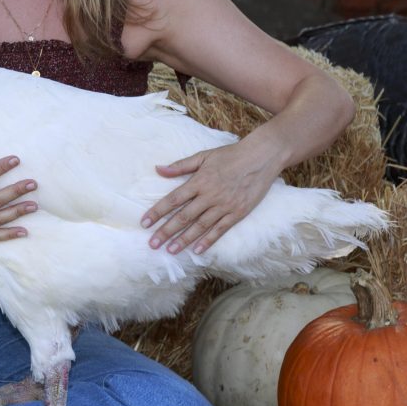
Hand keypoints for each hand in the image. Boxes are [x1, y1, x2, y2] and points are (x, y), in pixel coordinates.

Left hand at [142, 139, 279, 253]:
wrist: (262, 157)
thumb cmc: (231, 155)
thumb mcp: (203, 156)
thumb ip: (180, 166)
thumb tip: (158, 169)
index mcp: (199, 181)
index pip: (173, 200)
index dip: (158, 212)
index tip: (144, 223)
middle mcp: (210, 196)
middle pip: (184, 217)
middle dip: (166, 231)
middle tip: (152, 244)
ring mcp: (224, 206)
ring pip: (200, 226)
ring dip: (184, 240)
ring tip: (170, 250)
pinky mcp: (238, 213)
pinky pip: (220, 230)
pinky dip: (208, 240)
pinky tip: (197, 250)